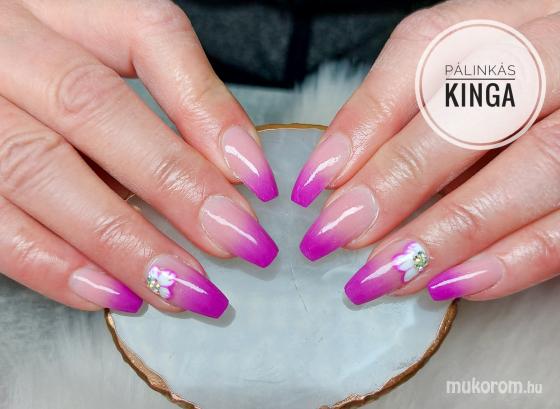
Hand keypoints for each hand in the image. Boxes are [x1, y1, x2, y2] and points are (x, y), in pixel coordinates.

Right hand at [0, 0, 278, 317]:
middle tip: (235, 242)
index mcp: (64, 7)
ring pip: (38, 169)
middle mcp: (7, 44)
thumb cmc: (56, 71)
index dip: (207, 108)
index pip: (148, 35)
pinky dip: (55, 265)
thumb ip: (176, 98)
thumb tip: (235, 170)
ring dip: (120, 240)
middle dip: (173, 183)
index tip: (257, 177)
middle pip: (91, 106)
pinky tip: (111, 292)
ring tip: (182, 287)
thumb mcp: (113, 61)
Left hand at [293, 0, 559, 302]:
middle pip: (473, 109)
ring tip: (386, 274)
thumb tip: (342, 178)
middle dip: (397, 179)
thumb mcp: (468, 82)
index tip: (316, 182)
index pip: (425, 50)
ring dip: (446, 231)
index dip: (364, 120)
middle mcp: (558, 50)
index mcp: (507, 21)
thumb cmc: (523, 92)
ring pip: (532, 164)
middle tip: (340, 231)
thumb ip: (410, 113)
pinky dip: (511, 260)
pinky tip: (453, 284)